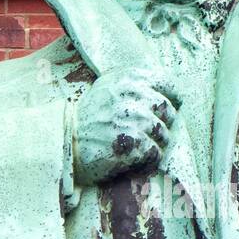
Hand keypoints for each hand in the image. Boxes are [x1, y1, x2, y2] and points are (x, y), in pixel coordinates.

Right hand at [73, 67, 181, 187]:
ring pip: (164, 134)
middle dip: (162, 124)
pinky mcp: (132, 143)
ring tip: (136, 146)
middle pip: (169, 111)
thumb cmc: (90, 116)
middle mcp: (133, 96)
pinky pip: (155, 152)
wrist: (67, 141)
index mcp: (129, 78)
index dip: (171, 100)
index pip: (169, 85)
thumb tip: (167, 92)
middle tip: (145, 133)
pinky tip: (133, 157)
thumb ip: (136, 83)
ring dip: (154, 143)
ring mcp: (133, 119)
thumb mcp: (109, 87)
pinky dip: (148, 159)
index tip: (163, 110)